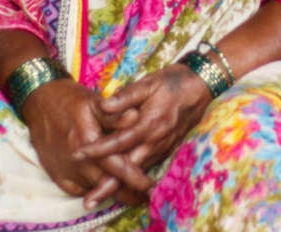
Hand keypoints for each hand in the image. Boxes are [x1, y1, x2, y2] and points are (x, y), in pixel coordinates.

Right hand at [22, 78, 153, 206]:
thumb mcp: (95, 102)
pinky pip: (79, 190)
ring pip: (94, 189)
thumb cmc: (71, 101)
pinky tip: (105, 189)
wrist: (40, 104)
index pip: (117, 167)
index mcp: (89, 141)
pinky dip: (93, 191)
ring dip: (112, 192)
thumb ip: (115, 114)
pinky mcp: (57, 175)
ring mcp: (65, 170)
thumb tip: (135, 117)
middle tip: (143, 196)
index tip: (150, 187)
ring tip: (131, 194)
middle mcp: (76, 160)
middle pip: (107, 184)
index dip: (136, 178)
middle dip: (127, 192)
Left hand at [73, 65, 211, 206]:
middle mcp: (157, 141)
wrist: (201, 86)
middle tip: (90, 199)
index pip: (120, 142)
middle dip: (109, 184)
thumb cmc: (173, 82)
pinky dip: (133, 176)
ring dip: (120, 184)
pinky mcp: (167, 149)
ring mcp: (164, 147)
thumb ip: (126, 96)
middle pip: (130, 169)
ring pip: (139, 171)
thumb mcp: (148, 83)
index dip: (99, 149)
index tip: (79, 154)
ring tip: (99, 193)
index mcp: (150, 123)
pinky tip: (121, 181)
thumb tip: (103, 106)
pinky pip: (147, 166)